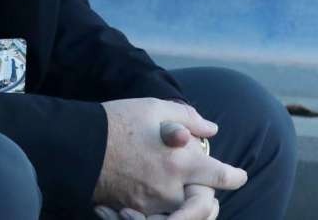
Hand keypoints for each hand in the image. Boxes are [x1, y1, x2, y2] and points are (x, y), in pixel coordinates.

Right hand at [93, 99, 245, 214]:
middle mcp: (171, 188)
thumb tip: (212, 129)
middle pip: (205, 206)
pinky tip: (154, 201)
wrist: (79, 142)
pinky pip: (153, 218)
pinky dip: (158, 213)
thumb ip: (188, 117)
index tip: (238, 175)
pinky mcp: (132, 209)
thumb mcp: (155, 107)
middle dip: (211, 201)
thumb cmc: (119, 120)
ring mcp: (151, 203)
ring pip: (180, 214)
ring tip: (180, 195)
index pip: (222, 176)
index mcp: (182, 161)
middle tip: (209, 195)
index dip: (235, 176)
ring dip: (185, 207)